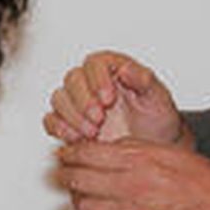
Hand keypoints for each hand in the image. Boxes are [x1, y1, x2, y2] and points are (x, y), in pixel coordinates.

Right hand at [45, 50, 186, 145]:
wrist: (152, 146)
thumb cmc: (156, 118)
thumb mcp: (158, 98)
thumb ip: (144, 80)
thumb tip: (126, 68)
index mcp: (110, 68)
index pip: (94, 63)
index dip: (97, 80)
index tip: (108, 99)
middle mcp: (89, 82)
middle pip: (72, 80)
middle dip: (83, 101)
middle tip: (99, 118)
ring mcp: (76, 103)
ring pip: (59, 99)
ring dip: (72, 116)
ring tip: (92, 133)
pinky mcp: (67, 123)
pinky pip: (51, 120)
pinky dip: (59, 128)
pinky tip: (76, 138)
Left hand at [58, 138, 209, 209]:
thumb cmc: (202, 180)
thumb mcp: (166, 149)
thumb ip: (131, 147)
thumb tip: (102, 148)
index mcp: (138, 163)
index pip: (87, 155)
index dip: (70, 152)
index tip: (66, 153)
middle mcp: (131, 190)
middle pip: (80, 180)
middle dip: (66, 173)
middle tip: (64, 171)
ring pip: (86, 208)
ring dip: (79, 199)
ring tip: (80, 193)